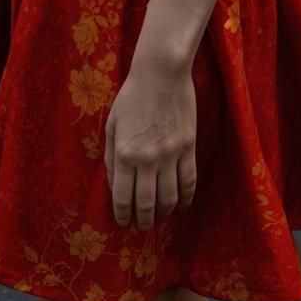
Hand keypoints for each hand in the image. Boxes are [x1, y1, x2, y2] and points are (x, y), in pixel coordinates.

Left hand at [104, 63, 196, 229]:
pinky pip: (189, 181)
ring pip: (170, 197)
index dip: (123, 215)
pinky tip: (182, 205)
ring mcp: (170, 154)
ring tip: (160, 218)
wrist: (160, 73)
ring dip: (164, 212)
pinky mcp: (188, 147)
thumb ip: (111, 157)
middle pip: (146, 203)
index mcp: (124, 153)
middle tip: (142, 227)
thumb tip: (115, 185)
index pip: (123, 197)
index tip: (124, 223)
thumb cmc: (132, 97)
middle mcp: (147, 159)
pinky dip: (186, 198)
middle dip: (143, 220)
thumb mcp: (112, 125)